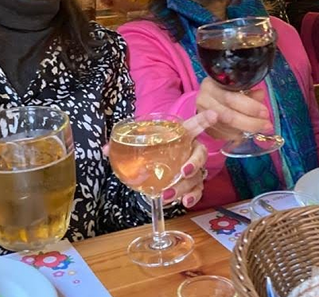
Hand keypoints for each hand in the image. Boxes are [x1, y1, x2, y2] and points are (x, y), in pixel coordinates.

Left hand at [102, 111, 218, 207]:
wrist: (153, 164)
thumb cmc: (150, 148)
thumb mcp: (137, 143)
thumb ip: (122, 144)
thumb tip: (105, 150)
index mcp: (180, 135)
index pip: (194, 125)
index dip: (204, 120)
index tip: (213, 115)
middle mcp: (190, 150)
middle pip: (200, 154)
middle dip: (194, 163)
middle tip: (182, 171)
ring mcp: (193, 168)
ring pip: (197, 176)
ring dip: (184, 186)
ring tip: (168, 195)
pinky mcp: (191, 184)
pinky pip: (196, 191)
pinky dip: (191, 197)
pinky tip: (183, 203)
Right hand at [195, 77, 271, 141]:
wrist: (208, 97)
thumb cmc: (224, 88)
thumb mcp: (235, 85)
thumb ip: (248, 91)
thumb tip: (260, 95)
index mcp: (210, 85)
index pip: (231, 99)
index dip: (250, 107)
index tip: (265, 113)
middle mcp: (203, 101)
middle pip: (228, 116)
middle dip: (251, 123)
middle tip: (266, 125)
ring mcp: (202, 116)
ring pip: (227, 128)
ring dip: (246, 130)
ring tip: (260, 128)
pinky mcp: (205, 128)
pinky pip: (223, 135)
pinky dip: (237, 135)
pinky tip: (246, 132)